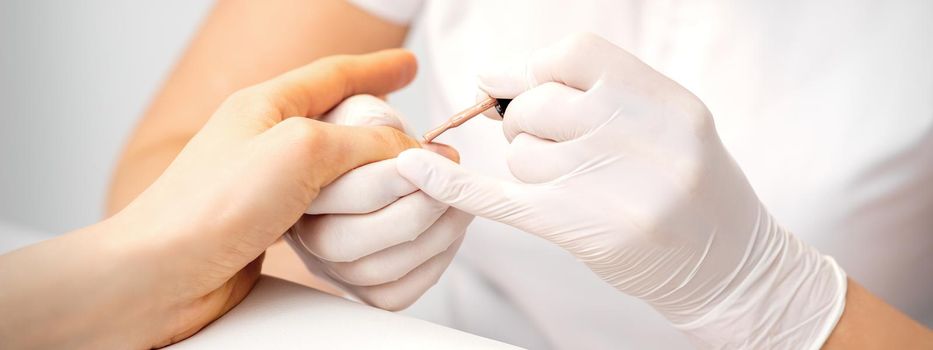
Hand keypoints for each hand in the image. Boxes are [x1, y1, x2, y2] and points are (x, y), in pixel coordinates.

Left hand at [0, 50, 420, 348]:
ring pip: (342, 173)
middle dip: (387, 134)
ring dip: (373, 181)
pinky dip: (354, 215)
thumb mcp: (299, 150)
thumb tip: (415, 151)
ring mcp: (271, 185)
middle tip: (422, 148)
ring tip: (399, 187)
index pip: (336, 75)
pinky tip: (362, 219)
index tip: (408, 65)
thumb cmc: (210, 205)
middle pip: (345, 126)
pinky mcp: (274, 227)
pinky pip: (329, 212)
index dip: (378, 68)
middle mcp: (270, 142)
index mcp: (269, 106)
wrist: (161, 277)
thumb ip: (363, 140)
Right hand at [285, 94, 472, 310]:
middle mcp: (301, 232)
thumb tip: (429, 155)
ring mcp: (328, 266)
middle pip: (344, 241)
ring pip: (373, 272)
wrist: (360, 159)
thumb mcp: (359, 109)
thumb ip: (379, 121)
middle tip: (450, 185)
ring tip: (459, 204)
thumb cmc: (358, 132)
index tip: (429, 156)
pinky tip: (448, 233)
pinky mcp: (359, 290)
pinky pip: (394, 295)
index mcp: (291, 185)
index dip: (389, 177)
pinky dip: (431, 266)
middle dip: (411, 212)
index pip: (332, 190)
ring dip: (431, 238)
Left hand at [395, 34, 846, 347]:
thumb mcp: (668, 122)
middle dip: (531, 122)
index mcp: (665, 101)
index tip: (525, 85)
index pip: (574, 55)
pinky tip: (416, 169)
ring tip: (577, 186)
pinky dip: (451, 182)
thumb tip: (493, 76)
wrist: (729, 265)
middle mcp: (639, 138)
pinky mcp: (577, 229)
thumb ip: (595, 91)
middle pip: (538, 105)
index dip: (539, 69)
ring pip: (522, 153)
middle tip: (555, 145)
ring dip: (533, 166)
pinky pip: (498, 195)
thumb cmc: (694, 187)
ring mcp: (608, 186)